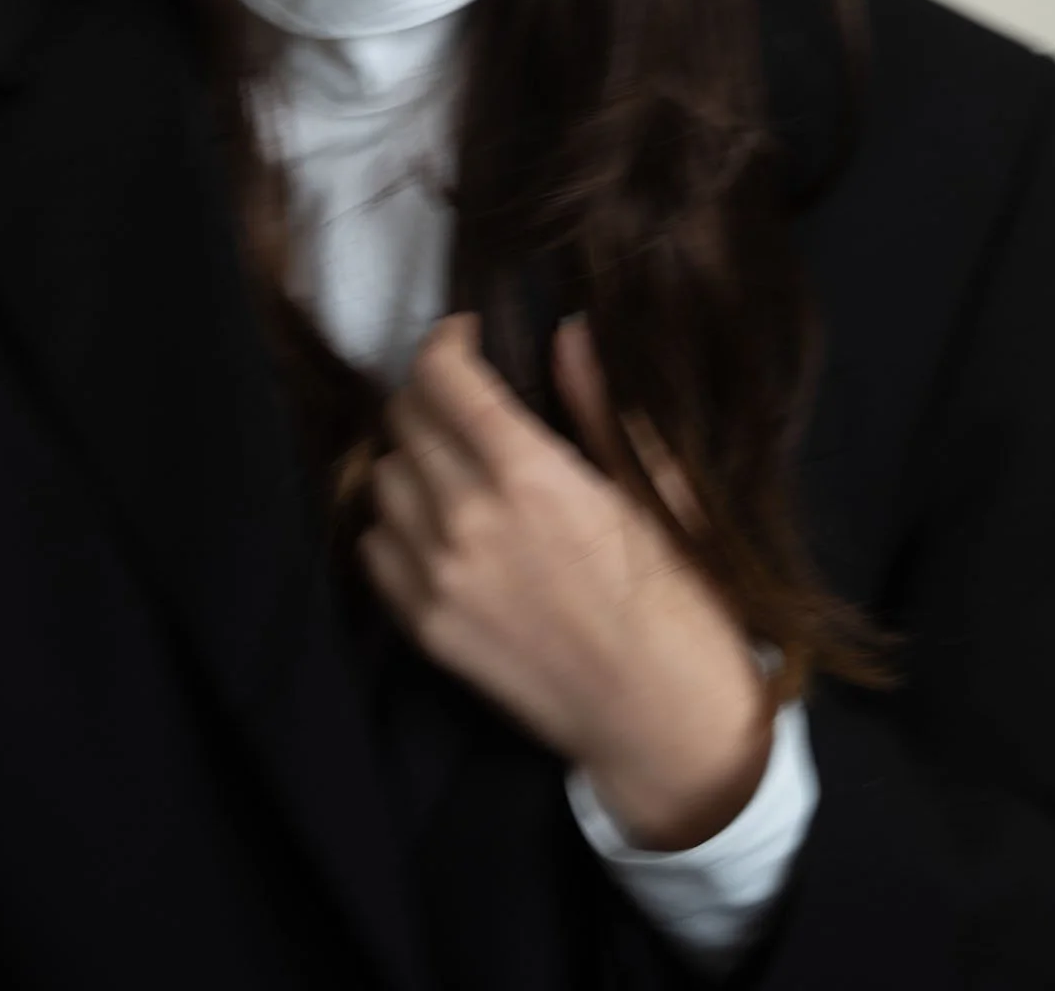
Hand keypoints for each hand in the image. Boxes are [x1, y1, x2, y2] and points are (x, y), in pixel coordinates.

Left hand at [356, 312, 776, 848]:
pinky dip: (396, 524)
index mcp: (530, 476)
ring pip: (382, 479)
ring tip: (454, 464)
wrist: (665, 723)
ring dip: (412, 458)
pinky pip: (375, 548)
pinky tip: (439, 526)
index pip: (443, 378)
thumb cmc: (679, 601)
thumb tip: (570, 331)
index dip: (445, 341)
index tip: (464, 336)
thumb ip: (598, 405)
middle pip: (404, 420)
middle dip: (432, 394)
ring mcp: (439, 579)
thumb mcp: (654, 490)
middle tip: (465, 400)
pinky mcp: (425, 630)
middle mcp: (469, 521)